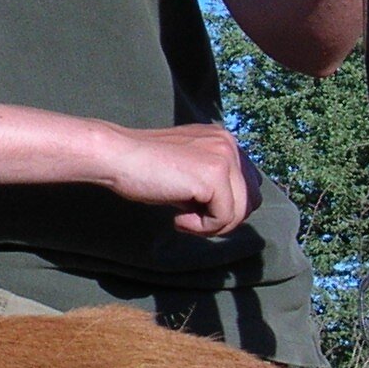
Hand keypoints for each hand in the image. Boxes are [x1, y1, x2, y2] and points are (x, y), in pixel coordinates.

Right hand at [97, 123, 264, 236]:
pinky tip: (178, 218)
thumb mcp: (188, 171)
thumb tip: (233, 213)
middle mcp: (229, 144)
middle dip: (223, 217)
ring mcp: (224, 157)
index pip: (248, 185)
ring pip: (240, 212)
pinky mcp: (214, 175)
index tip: (194, 208)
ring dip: (212, 225)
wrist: (117, 157)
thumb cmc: (144, 168)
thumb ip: (212, 182)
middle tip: (191, 218)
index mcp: (223, 139)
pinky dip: (201, 228)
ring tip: (182, 218)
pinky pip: (224, 219)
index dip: (226, 206)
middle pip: (250, 200)